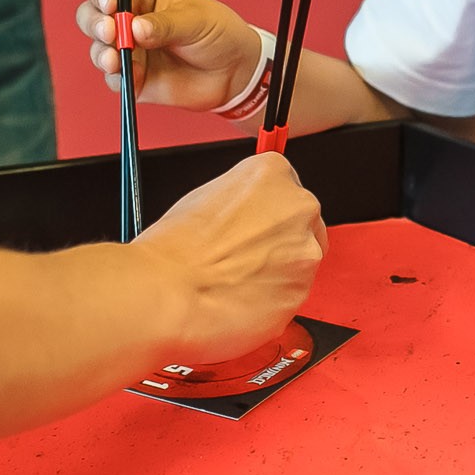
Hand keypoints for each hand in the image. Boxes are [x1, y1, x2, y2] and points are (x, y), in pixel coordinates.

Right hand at [79, 0, 262, 113]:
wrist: (234, 72)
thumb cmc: (218, 32)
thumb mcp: (196, 20)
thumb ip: (165, 24)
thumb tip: (135, 29)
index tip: (110, 3)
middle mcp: (128, 16)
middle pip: (91, 14)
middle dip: (94, 23)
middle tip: (110, 33)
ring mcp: (128, 48)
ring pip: (97, 47)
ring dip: (101, 53)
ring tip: (116, 59)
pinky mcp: (132, 76)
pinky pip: (112, 78)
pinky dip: (117, 78)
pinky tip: (133, 77)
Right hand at [134, 154, 326, 363]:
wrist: (169, 291)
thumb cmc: (176, 247)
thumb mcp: (208, 196)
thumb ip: (242, 202)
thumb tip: (247, 216)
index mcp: (274, 173)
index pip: (286, 189)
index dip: (265, 214)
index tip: (252, 228)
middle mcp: (299, 209)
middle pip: (302, 225)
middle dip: (279, 242)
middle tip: (243, 258)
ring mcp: (305, 252)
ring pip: (299, 263)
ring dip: (277, 273)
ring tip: (235, 281)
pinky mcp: (301, 293)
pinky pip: (290, 296)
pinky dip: (271, 301)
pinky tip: (240, 300)